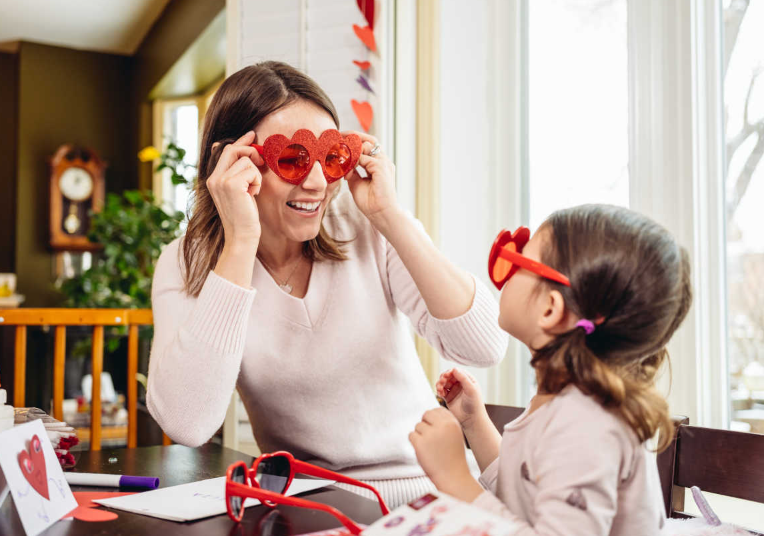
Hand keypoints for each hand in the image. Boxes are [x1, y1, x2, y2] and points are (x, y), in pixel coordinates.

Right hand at [206, 131, 263, 245]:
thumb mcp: (241, 191)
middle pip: (233, 150)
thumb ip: (240, 174)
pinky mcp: (231, 184)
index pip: (225, 151)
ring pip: (246, 161)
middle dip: (251, 151)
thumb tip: (247, 153)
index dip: (240, 142)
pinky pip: (252, 170)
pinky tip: (253, 195)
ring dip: (256, 175)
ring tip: (252, 191)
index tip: (252, 134)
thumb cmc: (245, 216)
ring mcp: (220, 181)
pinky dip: (257, 181)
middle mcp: (213, 178)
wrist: (242, 236)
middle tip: (262, 161)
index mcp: (213, 179)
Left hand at [343, 131, 398, 225]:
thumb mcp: (356, 183)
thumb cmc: (370, 202)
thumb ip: (352, 171)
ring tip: (344, 169)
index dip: (353, 147)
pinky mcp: (381, 167)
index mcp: (379, 164)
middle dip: (351, 146)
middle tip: (339, 157)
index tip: (340, 155)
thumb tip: (343, 164)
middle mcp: (383, 161)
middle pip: (367, 142)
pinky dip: (352, 164)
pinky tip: (348, 175)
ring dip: (351, 156)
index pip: (367, 146)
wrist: (380, 214)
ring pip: (364, 146)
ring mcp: (383, 163)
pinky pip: (363, 157)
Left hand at [409, 408, 482, 500]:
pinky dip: (415, 442)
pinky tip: (423, 450)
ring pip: (418, 426)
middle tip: (429, 437)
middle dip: (425, 424)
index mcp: (452, 423)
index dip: (433, 419)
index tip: (434, 428)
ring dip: (420, 435)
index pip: (437, 410)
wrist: (453, 476)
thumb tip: (428, 414)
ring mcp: (430, 434)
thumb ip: (444, 423)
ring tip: (430, 447)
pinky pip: (411, 435)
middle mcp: (442, 426)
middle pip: (426, 415)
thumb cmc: (453, 457)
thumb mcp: (455, 435)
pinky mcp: (420, 444)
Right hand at [436, 368, 484, 427]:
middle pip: (449, 376)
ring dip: (440, 383)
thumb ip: (463, 378)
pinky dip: (439, 390)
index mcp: (468, 380)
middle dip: (443, 377)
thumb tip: (454, 368)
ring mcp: (454, 390)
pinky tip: (440, 394)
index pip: (457, 371)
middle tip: (442, 381)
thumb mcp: (471, 389)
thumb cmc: (475, 404)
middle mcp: (460, 384)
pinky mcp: (448, 397)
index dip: (450, 372)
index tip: (446, 375)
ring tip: (439, 388)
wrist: (471, 419)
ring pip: (444, 383)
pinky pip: (441, 391)